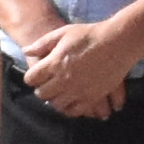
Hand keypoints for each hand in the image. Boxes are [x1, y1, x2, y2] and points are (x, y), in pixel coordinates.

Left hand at [18, 14, 136, 120]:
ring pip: (57, 104)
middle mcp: (64, 80)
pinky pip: (75, 111)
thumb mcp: (63, 33)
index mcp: (54, 63)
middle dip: (42, 89)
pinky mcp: (92, 97)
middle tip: (48, 85)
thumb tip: (26, 51)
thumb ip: (42, 44)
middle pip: (42, 94)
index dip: (32, 77)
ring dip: (55, 99)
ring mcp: (78, 90)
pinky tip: (71, 101)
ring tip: (59, 93)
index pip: (31, 79)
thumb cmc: (89, 35)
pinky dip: (70, 108)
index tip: (37, 75)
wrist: (117, 42)